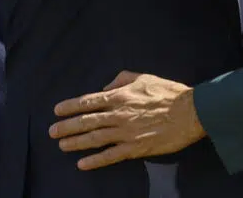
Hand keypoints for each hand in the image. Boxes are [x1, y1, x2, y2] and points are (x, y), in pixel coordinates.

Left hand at [49, 71, 204, 170]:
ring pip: (94, 138)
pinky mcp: (135, 148)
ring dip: (76, 142)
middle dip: (67, 126)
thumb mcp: (144, 77)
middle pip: (87, 121)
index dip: (71, 106)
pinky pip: (111, 156)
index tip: (57, 110)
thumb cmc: (168, 92)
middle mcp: (119, 115)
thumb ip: (121, 80)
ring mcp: (126, 133)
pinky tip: (82, 164)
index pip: (89, 101)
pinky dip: (95, 160)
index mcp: (121, 96)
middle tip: (51, 131)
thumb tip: (105, 89)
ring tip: (62, 145)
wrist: (190, 112)